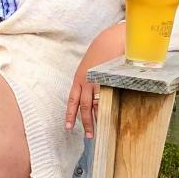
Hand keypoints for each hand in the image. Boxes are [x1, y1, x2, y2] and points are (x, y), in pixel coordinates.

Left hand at [65, 23, 125, 137]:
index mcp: (78, 80)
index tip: (68, 127)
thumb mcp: (89, 69)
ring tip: (99, 131)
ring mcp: (98, 82)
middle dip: (85, 122)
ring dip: (97, 119)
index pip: (72, 101)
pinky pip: (108, 99)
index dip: (70, 115)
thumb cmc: (99, 56)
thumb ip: (88, 82)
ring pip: (96, 105)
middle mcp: (86, 82)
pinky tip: (109, 118)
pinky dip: (108, 109)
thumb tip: (92, 98)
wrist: (108, 41)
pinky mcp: (110, 81)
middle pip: (84, 107)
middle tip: (88, 136)